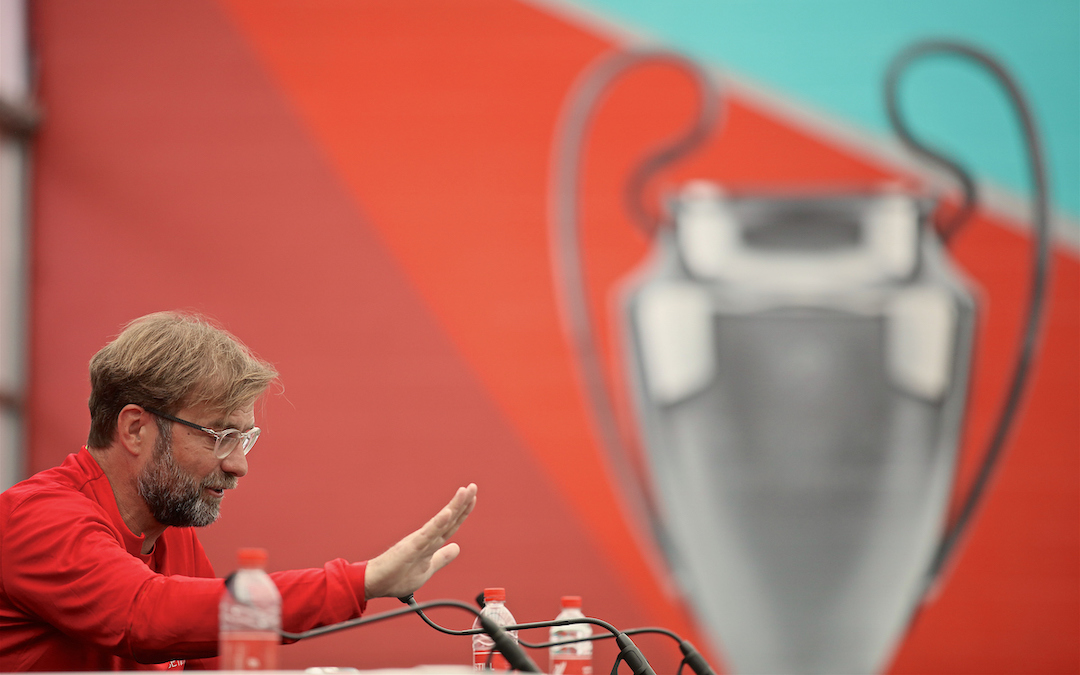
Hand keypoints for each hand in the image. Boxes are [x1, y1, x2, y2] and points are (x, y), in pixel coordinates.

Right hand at [364, 483, 477, 599]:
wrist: (376, 584)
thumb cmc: (397, 576)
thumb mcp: (428, 568)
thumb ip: (442, 558)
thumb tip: (457, 547)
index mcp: (430, 543)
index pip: (451, 525)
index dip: (463, 512)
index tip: (473, 497)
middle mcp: (426, 538)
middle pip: (448, 519)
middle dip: (461, 503)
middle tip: (473, 486)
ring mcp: (419, 541)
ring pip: (440, 521)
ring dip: (453, 506)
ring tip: (464, 492)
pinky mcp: (411, 547)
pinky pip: (427, 534)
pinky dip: (438, 523)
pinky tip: (448, 513)